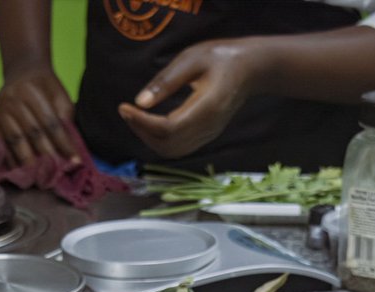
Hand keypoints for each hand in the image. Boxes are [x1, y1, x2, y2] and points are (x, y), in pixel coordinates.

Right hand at [0, 68, 78, 166]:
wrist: (22, 71)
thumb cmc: (46, 87)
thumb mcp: (59, 96)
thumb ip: (65, 117)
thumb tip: (70, 147)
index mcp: (34, 91)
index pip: (51, 123)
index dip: (63, 144)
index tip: (74, 162)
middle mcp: (14, 99)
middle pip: (33, 133)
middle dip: (47, 156)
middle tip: (56, 174)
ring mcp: (0, 109)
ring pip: (16, 140)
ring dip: (28, 161)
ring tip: (38, 177)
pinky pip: (2, 143)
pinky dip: (11, 158)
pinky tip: (20, 171)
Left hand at [117, 39, 256, 159]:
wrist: (250, 70)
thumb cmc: (221, 58)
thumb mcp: (191, 59)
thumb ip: (166, 81)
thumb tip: (140, 102)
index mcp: (207, 107)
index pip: (169, 128)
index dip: (143, 123)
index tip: (125, 107)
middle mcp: (208, 127)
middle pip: (168, 145)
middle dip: (142, 132)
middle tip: (127, 112)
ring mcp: (208, 135)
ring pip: (172, 151)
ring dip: (148, 138)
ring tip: (135, 118)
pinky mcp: (206, 136)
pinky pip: (178, 147)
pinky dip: (159, 140)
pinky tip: (149, 123)